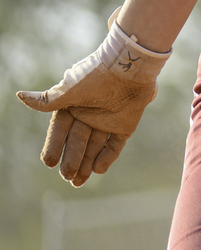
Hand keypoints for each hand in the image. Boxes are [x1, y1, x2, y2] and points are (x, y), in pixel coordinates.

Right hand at [16, 9, 171, 186]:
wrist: (131, 67)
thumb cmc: (97, 76)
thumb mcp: (70, 89)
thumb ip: (48, 100)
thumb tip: (20, 96)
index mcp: (73, 107)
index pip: (60, 131)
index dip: (54, 146)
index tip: (48, 162)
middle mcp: (89, 115)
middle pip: (77, 142)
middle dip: (72, 160)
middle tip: (67, 176)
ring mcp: (107, 121)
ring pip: (94, 146)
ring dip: (86, 163)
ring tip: (78, 182)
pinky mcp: (125, 125)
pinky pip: (115, 145)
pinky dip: (107, 157)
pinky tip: (98, 170)